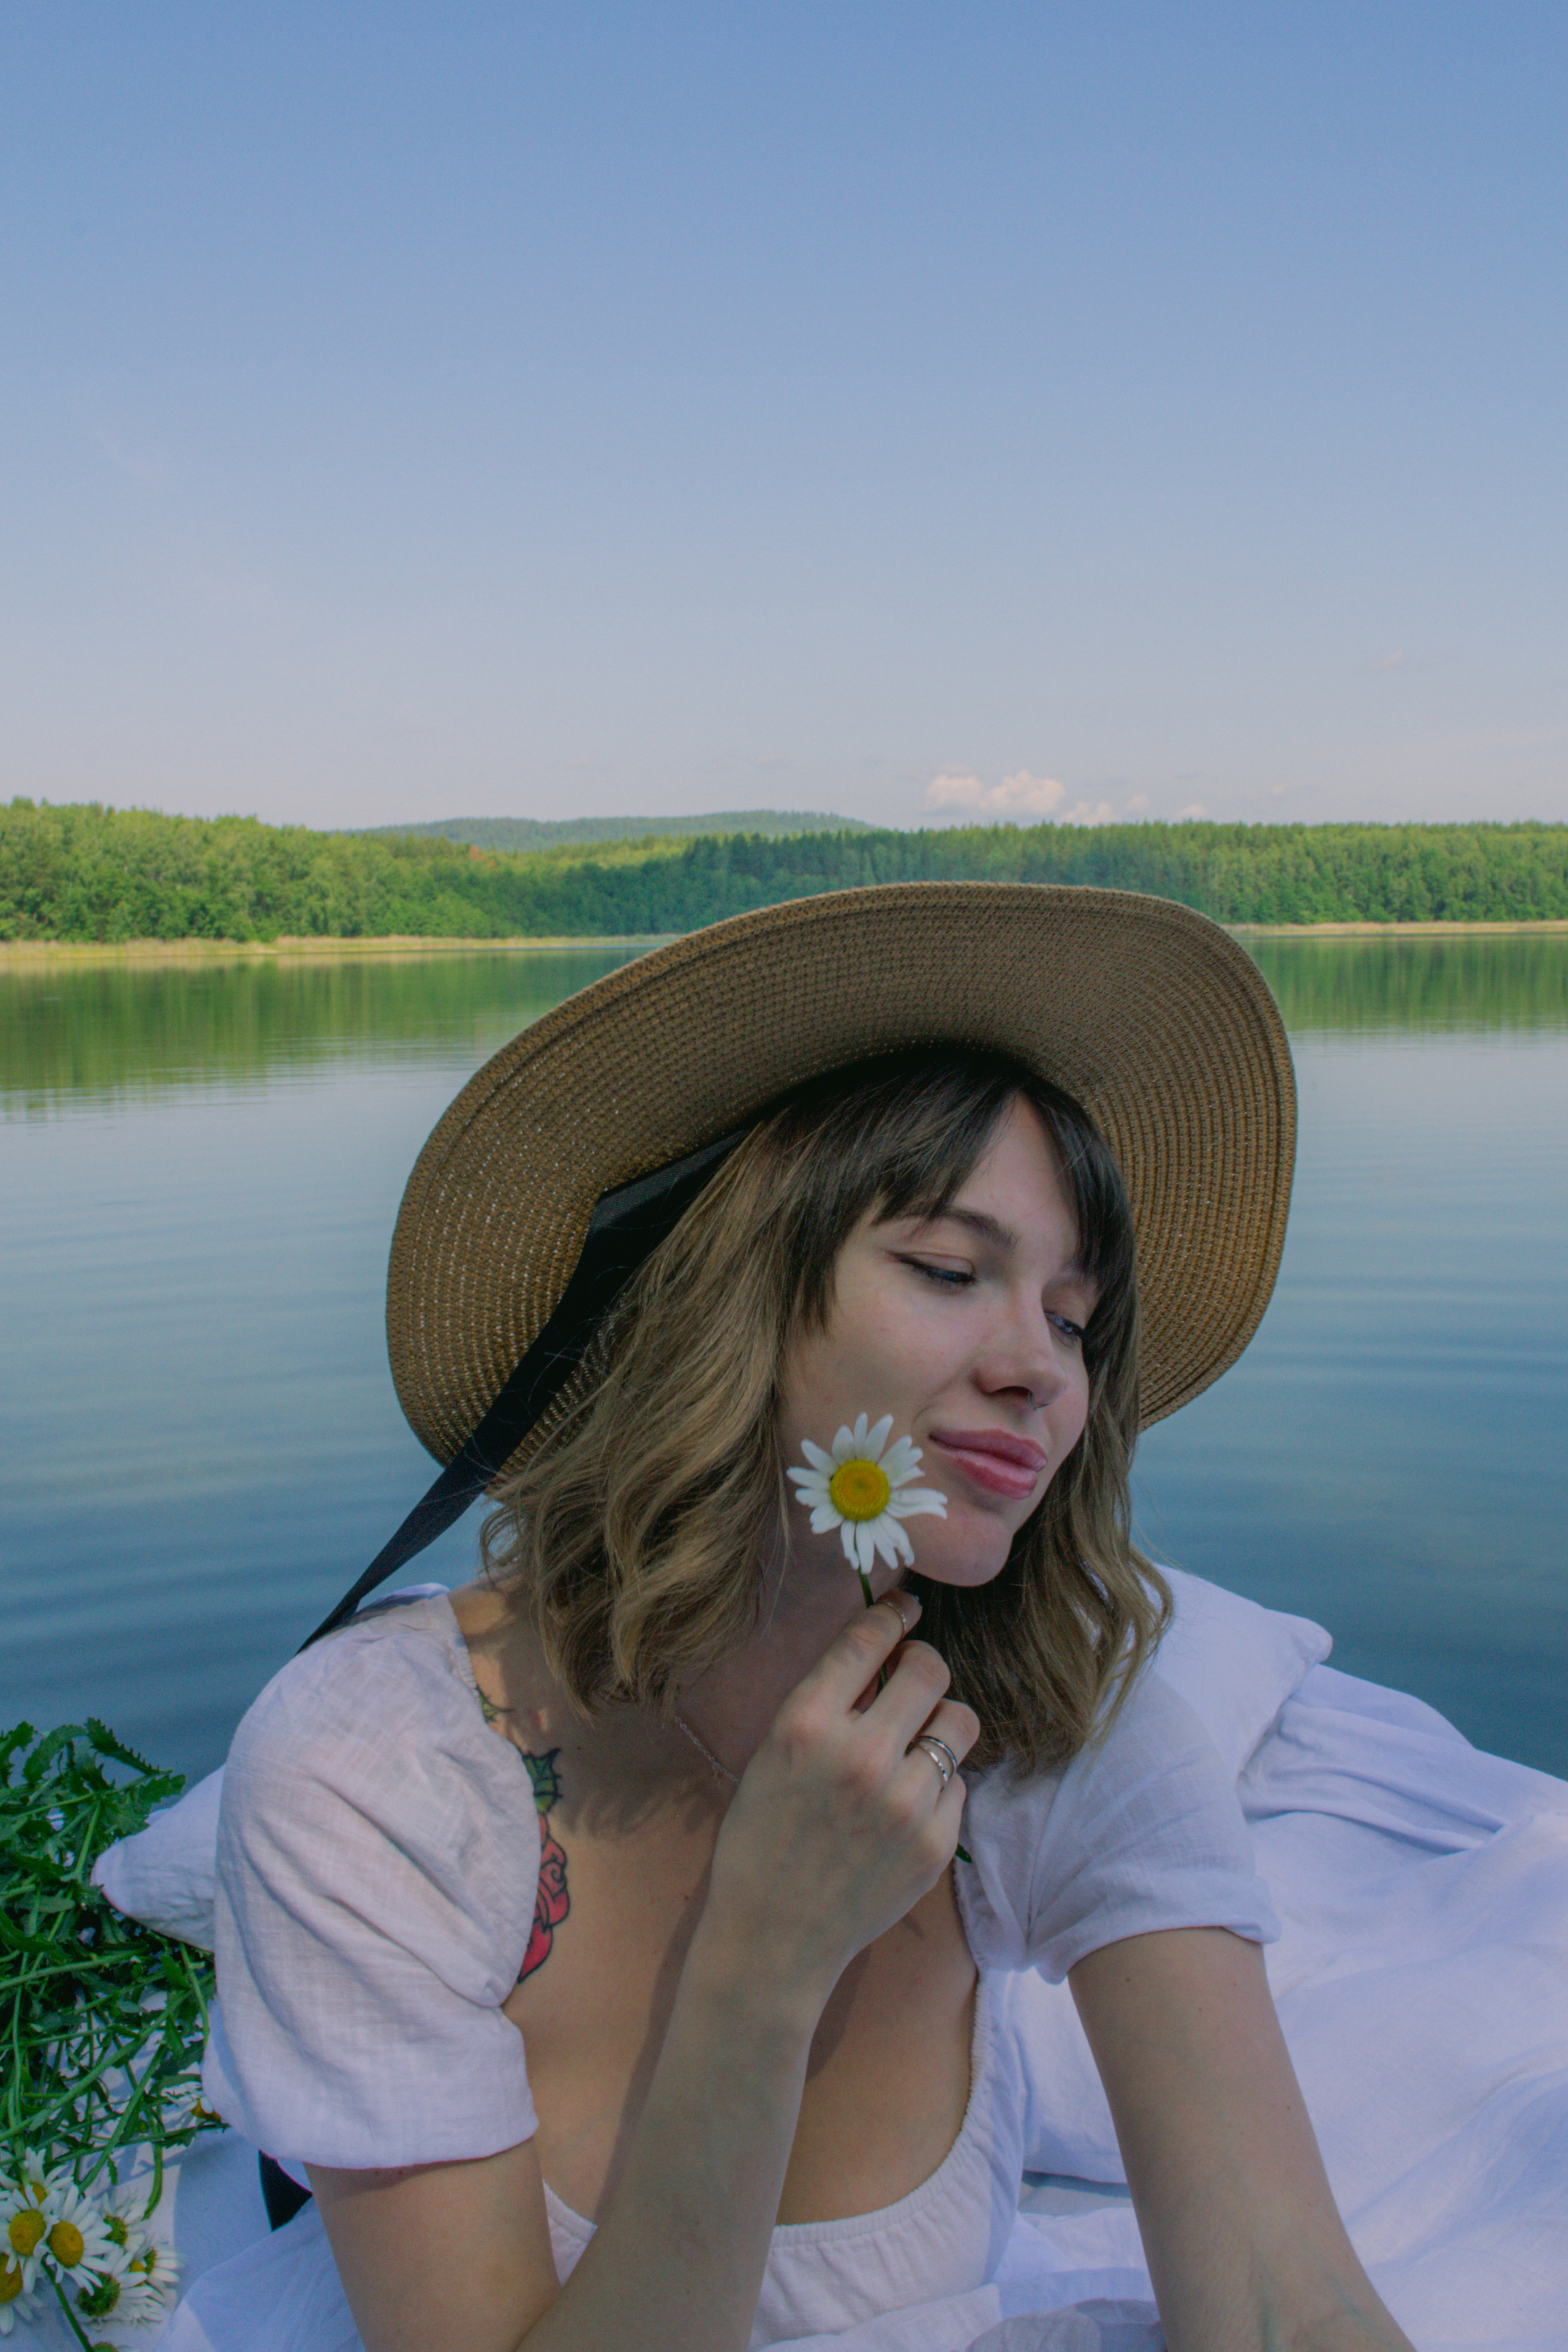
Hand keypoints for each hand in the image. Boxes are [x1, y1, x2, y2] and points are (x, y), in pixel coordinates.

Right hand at [702, 1595, 978, 2010]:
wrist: (773, 1937)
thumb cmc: (761, 1839)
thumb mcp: (772, 1755)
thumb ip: (825, 1704)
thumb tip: (882, 1653)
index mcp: (806, 1725)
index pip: (868, 1641)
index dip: (894, 1614)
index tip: (907, 1607)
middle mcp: (860, 1755)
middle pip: (930, 1669)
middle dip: (923, 1664)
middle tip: (912, 1678)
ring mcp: (904, 1801)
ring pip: (958, 1722)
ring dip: (938, 1724)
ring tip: (913, 1746)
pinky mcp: (935, 1842)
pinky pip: (958, 1784)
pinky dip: (936, 1786)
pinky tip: (903, 1807)